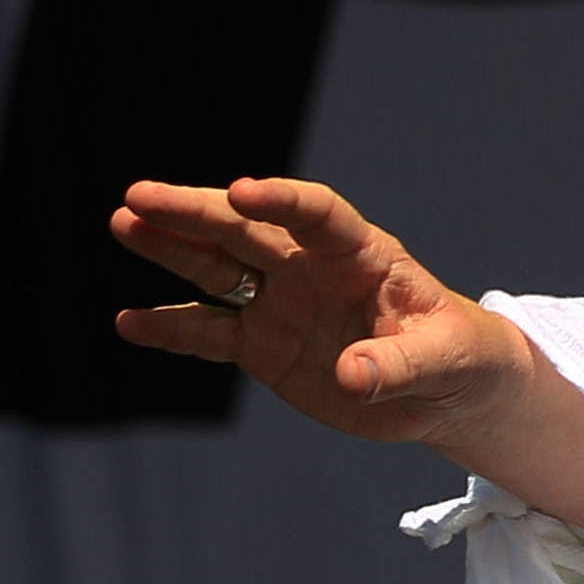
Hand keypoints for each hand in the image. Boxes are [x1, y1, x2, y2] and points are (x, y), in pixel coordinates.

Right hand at [109, 176, 532, 447]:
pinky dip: (171, 328)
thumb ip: (400, 364)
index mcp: (362, 254)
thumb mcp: (446, 360)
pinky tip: (129, 323)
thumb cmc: (459, 356)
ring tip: (123, 222)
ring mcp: (281, 304)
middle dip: (194, 211)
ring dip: (171, 247)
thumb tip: (352, 376)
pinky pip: (209, 333)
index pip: (317, 214)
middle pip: (246, 230)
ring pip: (217, 268)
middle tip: (138, 195)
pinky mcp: (262, 346)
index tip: (242, 193)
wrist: (445, 391)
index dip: (282, 202)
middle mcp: (310, 269)